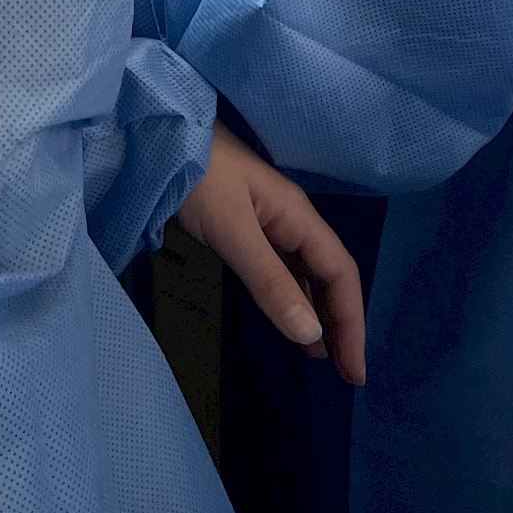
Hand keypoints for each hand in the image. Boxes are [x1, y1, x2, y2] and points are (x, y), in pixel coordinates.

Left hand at [177, 120, 367, 384]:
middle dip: (341, 322)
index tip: (353, 372)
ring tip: (324, 357)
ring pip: (306, 272)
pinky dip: (292, 297)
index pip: (340, 273)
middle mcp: (291, 218)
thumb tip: (311, 333)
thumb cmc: (197, 178)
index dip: (352, 322)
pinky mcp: (245, 225)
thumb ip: (270, 282)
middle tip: (344, 375)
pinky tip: (290, 319)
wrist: (159, 137)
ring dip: (318, 313)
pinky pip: (282, 268)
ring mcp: (268, 221)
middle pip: (329, 274)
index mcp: (297, 215)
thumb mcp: (233, 231)